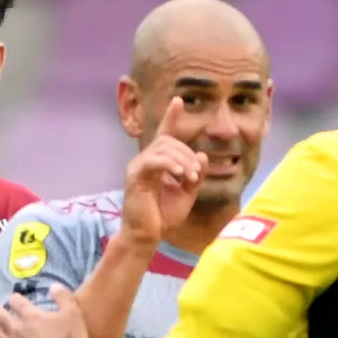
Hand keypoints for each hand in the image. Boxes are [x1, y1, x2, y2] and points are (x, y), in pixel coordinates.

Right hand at [122, 98, 206, 242]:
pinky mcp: (135, 175)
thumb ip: (194, 175)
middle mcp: (146, 160)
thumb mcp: (187, 195)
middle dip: (187, 154)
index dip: (171, 117)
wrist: (147, 236)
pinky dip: (169, 164)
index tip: (178, 101)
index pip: (165, 134)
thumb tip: (202, 156)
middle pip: (168, 140)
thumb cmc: (164, 216)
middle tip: (196, 175)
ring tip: (190, 178)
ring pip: (163, 148)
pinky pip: (154, 160)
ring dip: (182, 160)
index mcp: (158, 163)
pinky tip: (180, 175)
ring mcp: (138, 166)